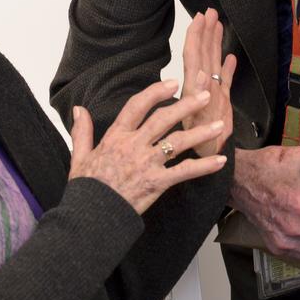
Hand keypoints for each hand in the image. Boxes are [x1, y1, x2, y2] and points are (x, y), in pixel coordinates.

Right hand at [68, 80, 225, 214]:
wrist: (91, 216)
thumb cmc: (86, 188)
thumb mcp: (80, 156)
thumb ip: (82, 131)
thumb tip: (79, 110)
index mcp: (116, 137)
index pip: (137, 106)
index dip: (155, 92)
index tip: (172, 83)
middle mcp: (133, 146)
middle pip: (163, 119)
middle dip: (186, 105)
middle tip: (206, 95)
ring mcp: (146, 163)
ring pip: (178, 142)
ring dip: (201, 132)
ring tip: (220, 125)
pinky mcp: (156, 182)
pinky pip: (184, 171)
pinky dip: (204, 166)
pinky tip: (220, 161)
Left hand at [181, 8, 236, 157]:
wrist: (206, 160)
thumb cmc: (195, 145)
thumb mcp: (194, 121)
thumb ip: (197, 98)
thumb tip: (199, 73)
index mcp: (196, 89)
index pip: (194, 56)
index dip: (196, 36)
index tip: (199, 17)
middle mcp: (204, 88)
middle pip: (204, 55)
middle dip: (206, 32)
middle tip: (210, 11)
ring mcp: (214, 94)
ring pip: (213, 64)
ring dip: (215, 44)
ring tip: (217, 24)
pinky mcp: (223, 103)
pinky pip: (226, 82)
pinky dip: (228, 69)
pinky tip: (231, 57)